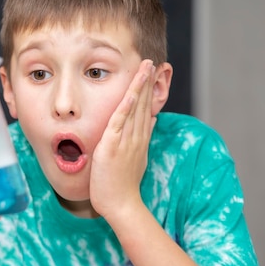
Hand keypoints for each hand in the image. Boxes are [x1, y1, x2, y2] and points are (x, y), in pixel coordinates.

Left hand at [90, 59, 155, 219]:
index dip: (148, 90)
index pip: (145, 109)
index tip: (151, 72)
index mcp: (140, 139)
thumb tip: (151, 120)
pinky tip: (130, 92)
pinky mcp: (113, 147)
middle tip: (151, 61)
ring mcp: (126, 141)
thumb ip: (142, 138)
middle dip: (147, 82)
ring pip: (134, 108)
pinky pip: (120, 122)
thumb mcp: (135, 158)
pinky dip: (125, 106)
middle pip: (143, 104)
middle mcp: (136, 137)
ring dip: (139, 87)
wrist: (121, 204)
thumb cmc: (123, 184)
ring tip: (145, 67)